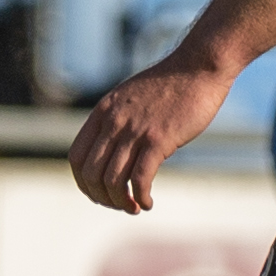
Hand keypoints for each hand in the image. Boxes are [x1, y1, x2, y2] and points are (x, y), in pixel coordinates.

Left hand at [68, 53, 231, 212]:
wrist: (198, 67)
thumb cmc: (169, 85)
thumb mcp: (130, 98)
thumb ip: (117, 121)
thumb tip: (114, 151)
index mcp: (103, 112)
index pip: (77, 157)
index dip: (83, 182)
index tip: (98, 193)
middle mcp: (113, 122)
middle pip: (91, 173)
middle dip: (101, 197)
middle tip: (119, 205)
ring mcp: (135, 131)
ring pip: (113, 180)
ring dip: (121, 202)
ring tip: (134, 208)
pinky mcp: (159, 139)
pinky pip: (140, 178)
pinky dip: (141, 197)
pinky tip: (148, 203)